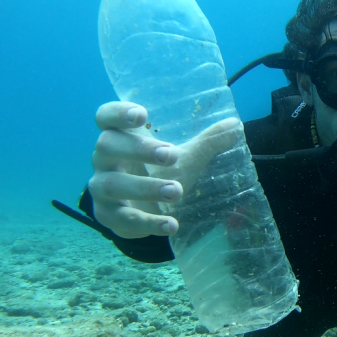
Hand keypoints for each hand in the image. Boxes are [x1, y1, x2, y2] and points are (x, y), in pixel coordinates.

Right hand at [89, 101, 241, 238]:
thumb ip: (207, 141)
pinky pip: (122, 218)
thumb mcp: (184, 155)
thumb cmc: (159, 171)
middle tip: (172, 155)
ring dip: (145, 187)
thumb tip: (235, 126)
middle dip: (139, 149)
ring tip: (176, 191)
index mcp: (119, 136)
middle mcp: (103, 159)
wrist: (144, 209)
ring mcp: (102, 187)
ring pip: (111, 184)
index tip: (142, 114)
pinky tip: (171, 224)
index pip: (106, 116)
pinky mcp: (107, 215)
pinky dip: (148, 222)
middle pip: (107, 145)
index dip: (118, 112)